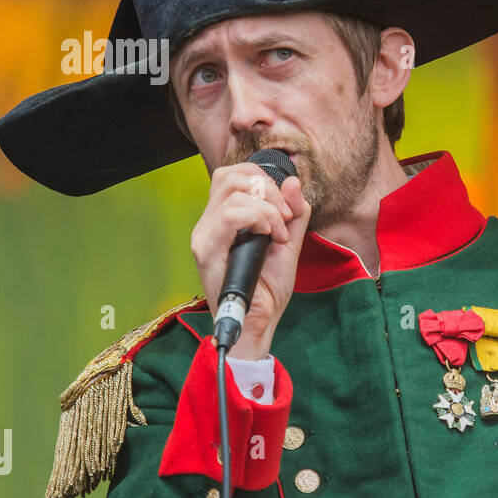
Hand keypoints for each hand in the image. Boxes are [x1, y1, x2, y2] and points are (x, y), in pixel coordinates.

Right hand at [191, 164, 311, 358]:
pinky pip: (230, 216)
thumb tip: (292, 181)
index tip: (286, 208)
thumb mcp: (289, 243)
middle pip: (228, 175)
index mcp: (223, 219)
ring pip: (232, 193)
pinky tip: (269, 238)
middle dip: (266, 188)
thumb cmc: (268, 289)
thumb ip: (293, 213)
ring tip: (278, 234)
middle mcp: (208, 224)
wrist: (260, 323)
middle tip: (284, 218)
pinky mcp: (206, 251)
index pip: (233, 174)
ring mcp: (204, 237)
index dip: (263, 179)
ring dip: (267, 209)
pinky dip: (258, 219)